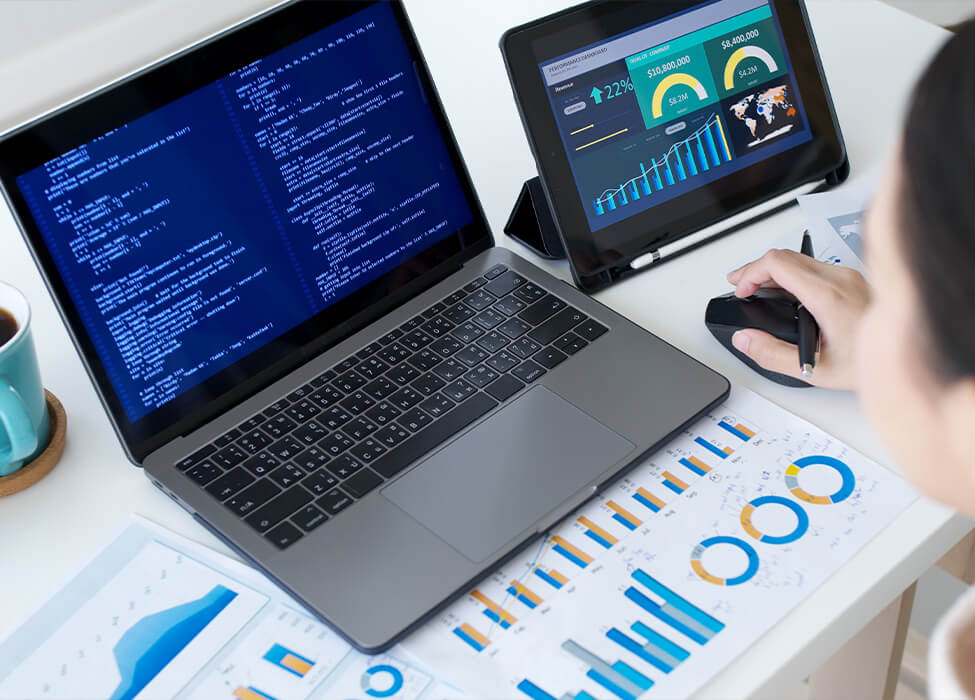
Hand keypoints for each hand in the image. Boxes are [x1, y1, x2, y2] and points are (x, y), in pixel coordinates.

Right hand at [726, 249, 870, 389]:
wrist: (912, 356)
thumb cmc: (872, 364)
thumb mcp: (815, 369)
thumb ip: (772, 355)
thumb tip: (744, 340)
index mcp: (829, 295)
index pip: (777, 263)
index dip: (750, 272)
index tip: (741, 290)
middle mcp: (840, 279)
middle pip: (785, 255)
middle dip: (755, 268)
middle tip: (739, 285)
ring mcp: (848, 276)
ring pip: (799, 258)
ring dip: (772, 270)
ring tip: (757, 287)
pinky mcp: (853, 280)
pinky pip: (813, 266)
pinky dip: (790, 273)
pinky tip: (783, 290)